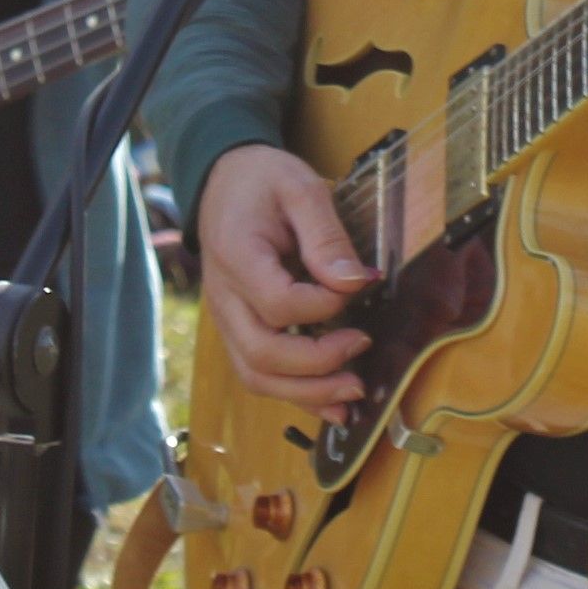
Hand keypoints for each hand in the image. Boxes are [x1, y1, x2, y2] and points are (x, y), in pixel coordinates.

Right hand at [195, 143, 377, 422]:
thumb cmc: (265, 182)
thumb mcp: (301, 188)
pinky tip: (334, 406)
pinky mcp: (240, 330)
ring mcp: (228, 319)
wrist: (225, 182)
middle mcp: (225, 297)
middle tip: (362, 348)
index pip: (277, 302)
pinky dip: (296, 396)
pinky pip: (260, 374)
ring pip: (257, 375)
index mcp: (237, 255)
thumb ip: (326, 236)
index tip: (357, 286)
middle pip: (261, 354)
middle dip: (317, 366)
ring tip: (354, 392)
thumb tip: (356, 282)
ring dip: (306, 394)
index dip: (321, 306)